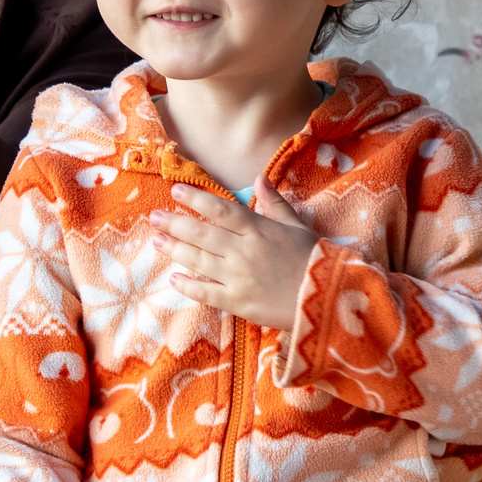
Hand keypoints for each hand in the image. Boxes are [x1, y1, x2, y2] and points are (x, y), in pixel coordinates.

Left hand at [155, 183, 318, 329]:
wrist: (327, 299)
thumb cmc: (314, 260)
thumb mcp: (298, 227)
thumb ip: (275, 204)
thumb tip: (259, 178)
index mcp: (259, 230)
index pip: (221, 210)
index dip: (197, 199)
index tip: (176, 192)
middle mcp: (243, 251)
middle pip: (202, 233)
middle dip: (175, 224)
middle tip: (154, 217)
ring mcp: (238, 278)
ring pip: (198, 260)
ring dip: (175, 249)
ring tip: (155, 241)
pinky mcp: (237, 302)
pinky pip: (206, 292)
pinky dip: (188, 285)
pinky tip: (174, 278)